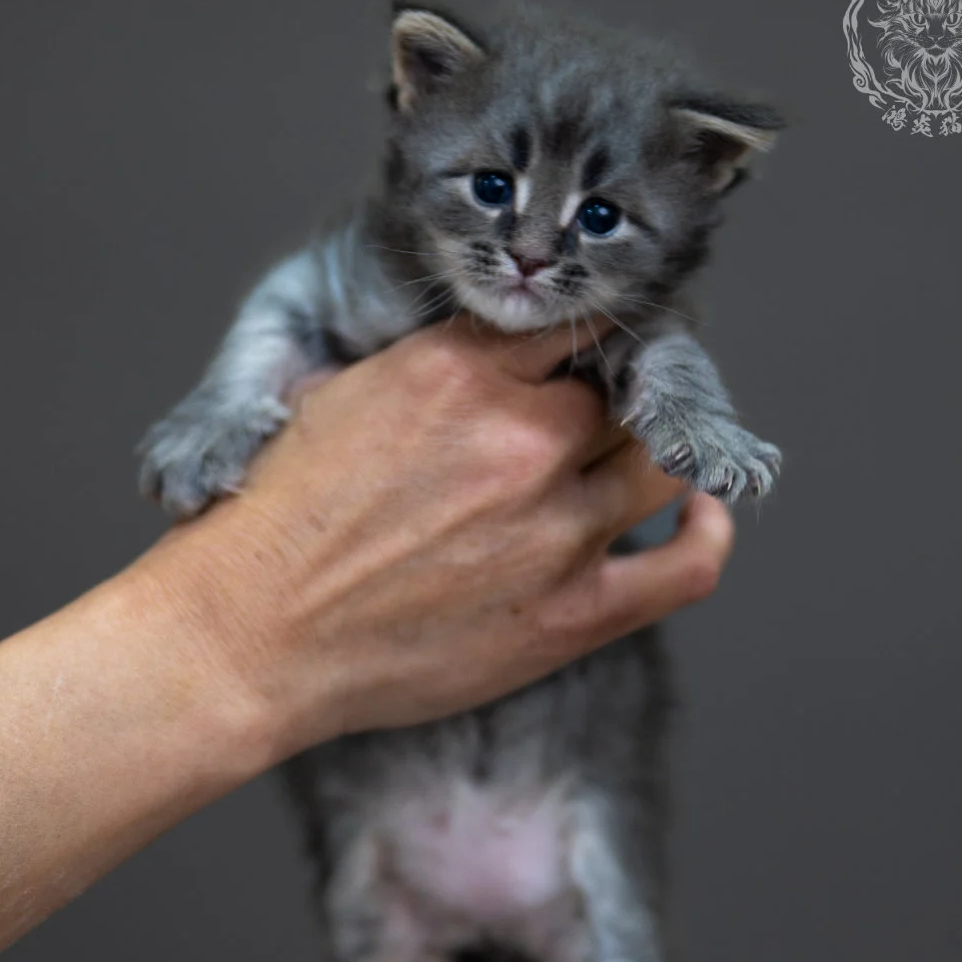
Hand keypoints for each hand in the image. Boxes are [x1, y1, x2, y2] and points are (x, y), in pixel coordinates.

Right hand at [131, 315, 733, 759]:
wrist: (252, 637)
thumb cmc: (280, 523)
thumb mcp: (341, 397)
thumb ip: (432, 366)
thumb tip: (485, 353)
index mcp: (460, 370)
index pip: (572, 324)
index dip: (590, 337)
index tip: (591, 353)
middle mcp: (522, 438)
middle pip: (622, 390)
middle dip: (616, 395)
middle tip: (604, 411)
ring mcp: (557, 528)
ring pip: (658, 460)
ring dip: (648, 452)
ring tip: (628, 457)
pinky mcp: (574, 613)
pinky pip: (688, 564)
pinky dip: (709, 531)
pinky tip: (700, 514)